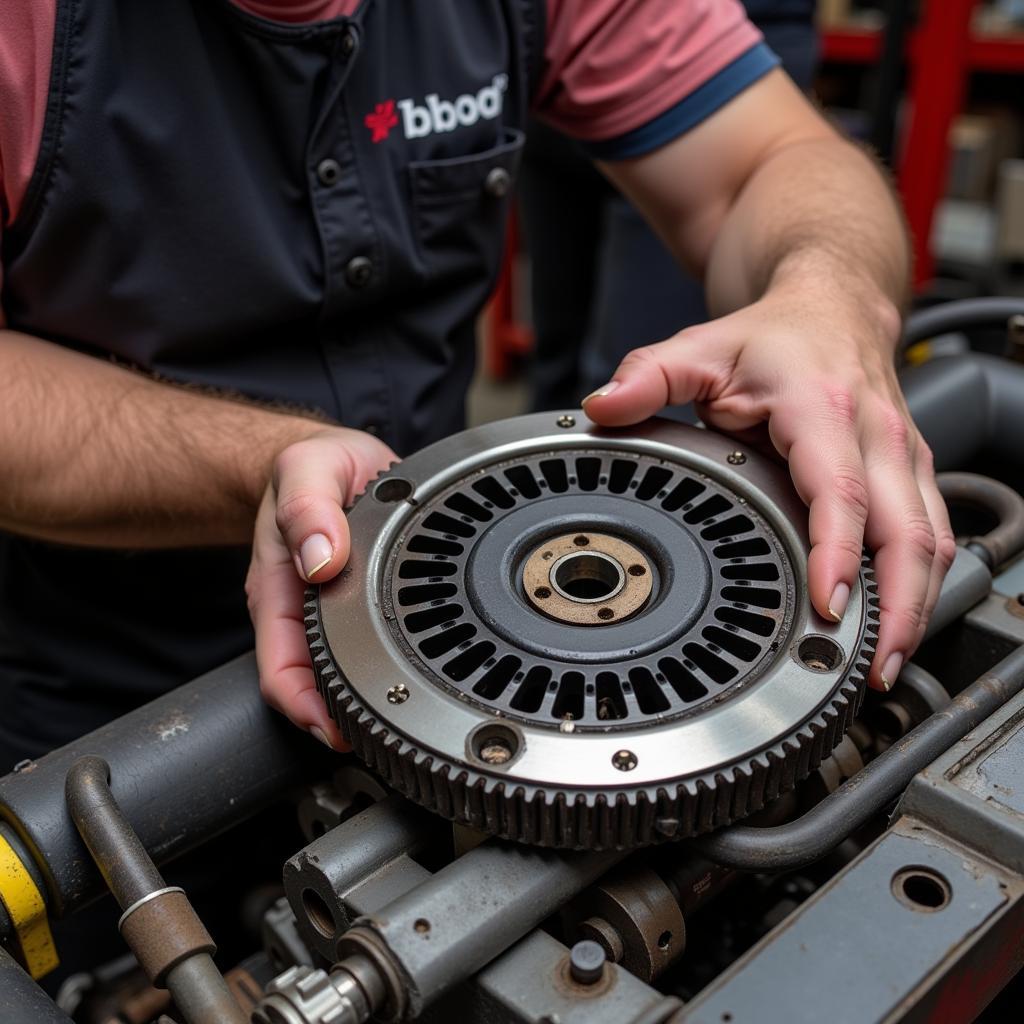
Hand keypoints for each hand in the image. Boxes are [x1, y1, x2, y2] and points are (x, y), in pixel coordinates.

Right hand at [246, 427, 397, 746]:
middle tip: (387, 737)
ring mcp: (325, 615)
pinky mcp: (353, 610)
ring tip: (403, 718)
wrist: (329, 458)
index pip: (280, 669)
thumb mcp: (308, 467)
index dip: (306, 708)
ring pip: (338, 675)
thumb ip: (309, 505)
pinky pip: (362, 652)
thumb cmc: (315, 466)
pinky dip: (381, 673)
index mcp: (278, 589)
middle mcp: (299, 611)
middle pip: (311, 686)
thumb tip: (320, 559)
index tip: (338, 731)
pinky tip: (410, 681)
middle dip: (341, 718)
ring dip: (363, 700)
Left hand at [582, 285, 955, 690]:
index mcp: (823, 408)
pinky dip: (923, 582)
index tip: (827, 606)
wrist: (834, 302)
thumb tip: (603, 406)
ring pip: (933, 539)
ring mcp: (904, 453)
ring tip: (884, 664)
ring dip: (917, 606)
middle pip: (909, 531)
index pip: (839, 490)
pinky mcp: (913, 469)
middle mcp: (878, 434)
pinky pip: (933, 531)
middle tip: (870, 669)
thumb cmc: (775, 334)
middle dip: (898, 609)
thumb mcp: (702, 346)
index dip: (837, 553)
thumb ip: (650, 375)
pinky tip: (898, 620)